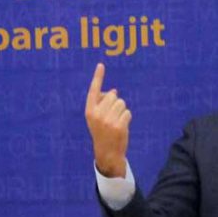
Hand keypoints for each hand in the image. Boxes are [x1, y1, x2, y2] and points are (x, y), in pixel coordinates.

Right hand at [84, 63, 130, 177]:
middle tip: (113, 116)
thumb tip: (114, 91)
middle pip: (114, 96)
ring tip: (117, 121)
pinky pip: (128, 113)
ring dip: (122, 111)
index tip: (101, 65)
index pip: (94, 90)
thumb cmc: (102, 132)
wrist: (107, 152)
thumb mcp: (97, 118)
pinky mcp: (118, 126)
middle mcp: (97, 114)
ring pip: (122, 103)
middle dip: (116, 103)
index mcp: (89, 110)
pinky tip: (122, 126)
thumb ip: (102, 104)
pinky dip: (127, 118)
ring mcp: (107, 120)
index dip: (98, 77)